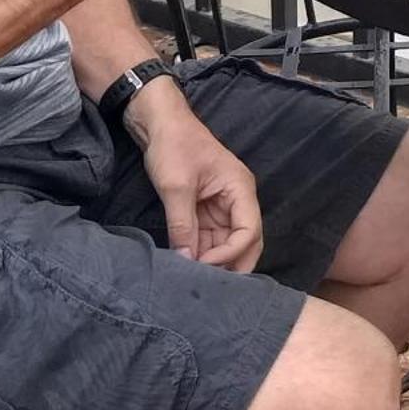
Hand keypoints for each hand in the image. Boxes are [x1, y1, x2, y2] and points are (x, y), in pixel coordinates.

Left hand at [125, 82, 263, 270]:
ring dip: (213, 261)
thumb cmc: (174, 146)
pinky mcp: (206, 210)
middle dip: (231, 264)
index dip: (230, 253)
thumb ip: (183, 225)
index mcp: (240, 189)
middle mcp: (237, 200)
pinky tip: (187, 264)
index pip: (249, 231)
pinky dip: (200, 252)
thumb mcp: (176, 186)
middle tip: (210, 286)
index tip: (203, 264)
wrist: (159, 123)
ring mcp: (222, 206)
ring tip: (193, 278)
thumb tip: (185, 261)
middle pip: (246, 241)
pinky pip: (209, 237)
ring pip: (226, 243)